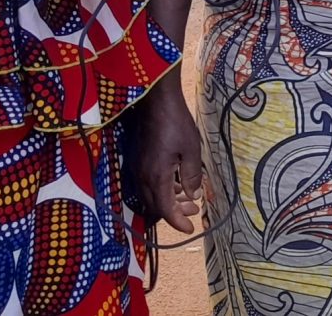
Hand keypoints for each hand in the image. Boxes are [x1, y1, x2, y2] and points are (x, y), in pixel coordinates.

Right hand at [134, 83, 204, 233]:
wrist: (154, 102)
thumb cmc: (176, 123)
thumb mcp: (191, 150)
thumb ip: (191, 176)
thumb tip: (193, 196)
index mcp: (156, 177)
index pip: (164, 209)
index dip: (176, 222)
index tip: (190, 230)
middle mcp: (142, 177)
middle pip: (155, 206)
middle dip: (174, 213)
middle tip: (194, 212)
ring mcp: (137, 168)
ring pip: (150, 195)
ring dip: (168, 201)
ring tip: (190, 199)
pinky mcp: (137, 160)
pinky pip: (147, 184)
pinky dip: (161, 189)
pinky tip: (176, 183)